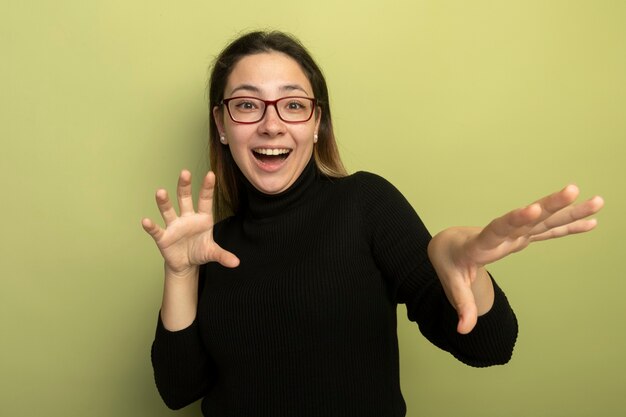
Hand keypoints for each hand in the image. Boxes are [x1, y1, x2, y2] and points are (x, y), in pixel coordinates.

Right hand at [141, 170, 239, 275]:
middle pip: (185, 199)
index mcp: (202, 218)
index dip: (207, 188)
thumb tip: (236, 263)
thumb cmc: (200, 252)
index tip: (211, 174)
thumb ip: (223, 256)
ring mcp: (174, 226)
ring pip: (168, 210)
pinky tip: (146, 221)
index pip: (205, 200)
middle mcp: (187, 218)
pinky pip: (156, 230)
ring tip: (160, 191)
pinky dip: (151, 226)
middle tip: (185, 172)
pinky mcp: (164, 237)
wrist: (185, 264)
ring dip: (164, 202)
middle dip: (185, 186)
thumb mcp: (212, 253)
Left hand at [428, 184, 603, 333]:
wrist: (449, 244)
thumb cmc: (449, 261)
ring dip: (568, 211)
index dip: (514, 220)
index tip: (532, 209)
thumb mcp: (451, 283)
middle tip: (572, 191)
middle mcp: (500, 234)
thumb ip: (461, 305)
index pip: (497, 230)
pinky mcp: (523, 237)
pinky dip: (568, 226)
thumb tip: (462, 330)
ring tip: (597, 202)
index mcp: (480, 243)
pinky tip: (592, 221)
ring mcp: (514, 234)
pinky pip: (548, 231)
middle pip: (526, 219)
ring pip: (543, 221)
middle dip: (549, 205)